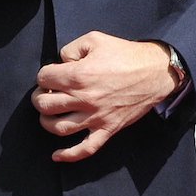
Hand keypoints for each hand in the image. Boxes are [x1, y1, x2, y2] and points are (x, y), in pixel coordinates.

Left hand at [31, 33, 178, 161]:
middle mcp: (84, 99)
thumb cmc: (126, 55)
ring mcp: (95, 117)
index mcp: (78, 75)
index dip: (44, 75)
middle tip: (44, 94)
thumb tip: (60, 63)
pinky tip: (56, 155)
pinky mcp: (107, 129)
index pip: (44, 78)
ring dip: (46, 122)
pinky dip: (69, 155)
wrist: (156, 72)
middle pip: (45, 105)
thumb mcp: (95, 40)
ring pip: (58, 128)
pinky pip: (86, 148)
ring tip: (49, 114)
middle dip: (39, 99)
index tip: (51, 75)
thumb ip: (71, 49)